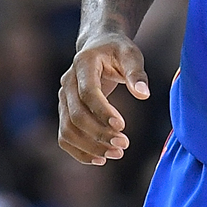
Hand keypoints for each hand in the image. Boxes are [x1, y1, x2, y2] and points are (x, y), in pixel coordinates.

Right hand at [58, 35, 150, 164]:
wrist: (98, 46)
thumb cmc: (118, 50)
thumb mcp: (131, 55)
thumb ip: (136, 73)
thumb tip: (143, 95)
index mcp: (83, 64)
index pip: (88, 92)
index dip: (103, 111)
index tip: (122, 125)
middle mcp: (67, 82)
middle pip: (76, 115)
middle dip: (99, 133)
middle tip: (124, 144)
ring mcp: (63, 98)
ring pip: (68, 129)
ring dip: (90, 147)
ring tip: (117, 154)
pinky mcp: (65, 111)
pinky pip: (65, 136)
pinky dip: (79, 151)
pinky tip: (100, 160)